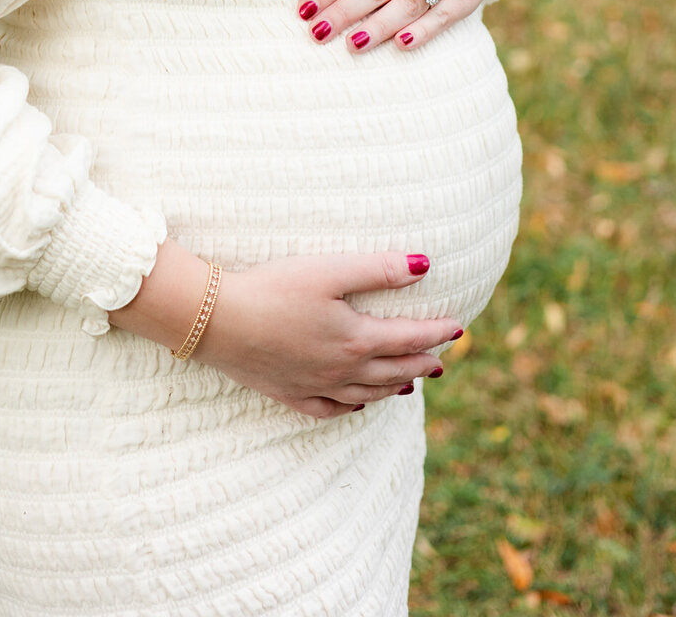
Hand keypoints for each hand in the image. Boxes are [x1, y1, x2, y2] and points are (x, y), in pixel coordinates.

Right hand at [194, 250, 463, 418]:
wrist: (216, 321)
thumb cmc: (273, 288)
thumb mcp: (329, 270)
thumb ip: (379, 269)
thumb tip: (424, 264)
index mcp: (355, 339)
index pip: (409, 337)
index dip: (437, 332)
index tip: (459, 328)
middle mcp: (341, 370)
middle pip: (394, 371)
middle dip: (421, 362)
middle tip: (442, 359)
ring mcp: (315, 386)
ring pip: (367, 394)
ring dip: (394, 387)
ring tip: (411, 384)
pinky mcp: (289, 393)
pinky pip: (331, 409)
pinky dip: (352, 407)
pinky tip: (356, 403)